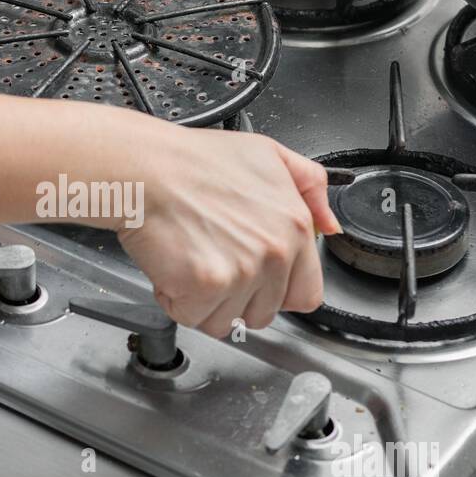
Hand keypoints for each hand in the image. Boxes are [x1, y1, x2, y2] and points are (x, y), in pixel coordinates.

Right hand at [118, 127, 340, 336]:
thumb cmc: (195, 162)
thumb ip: (309, 188)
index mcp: (296, 226)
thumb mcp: (268, 155)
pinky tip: (174, 268)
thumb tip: (329, 226)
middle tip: (214, 261)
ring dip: (207, 303)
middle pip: (264, 313)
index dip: (275, 290)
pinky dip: (178, 301)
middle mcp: (275, 253)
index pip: (305, 294)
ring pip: (229, 321)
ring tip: (193, 261)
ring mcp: (242, 273)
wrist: (146, 169)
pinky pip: (195, 318)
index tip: (254, 278)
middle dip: (237, 297)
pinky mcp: (205, 287)